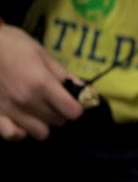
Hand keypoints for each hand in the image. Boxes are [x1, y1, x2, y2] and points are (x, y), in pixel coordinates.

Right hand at [0, 24, 83, 140]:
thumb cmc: (13, 45)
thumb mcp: (42, 54)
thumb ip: (62, 74)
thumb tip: (83, 89)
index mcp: (42, 84)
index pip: (73, 111)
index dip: (77, 106)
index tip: (73, 100)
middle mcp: (27, 102)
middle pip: (59, 122)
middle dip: (61, 112)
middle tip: (54, 100)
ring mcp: (9, 111)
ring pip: (40, 133)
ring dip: (44, 122)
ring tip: (38, 109)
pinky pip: (13, 135)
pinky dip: (20, 131)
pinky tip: (21, 121)